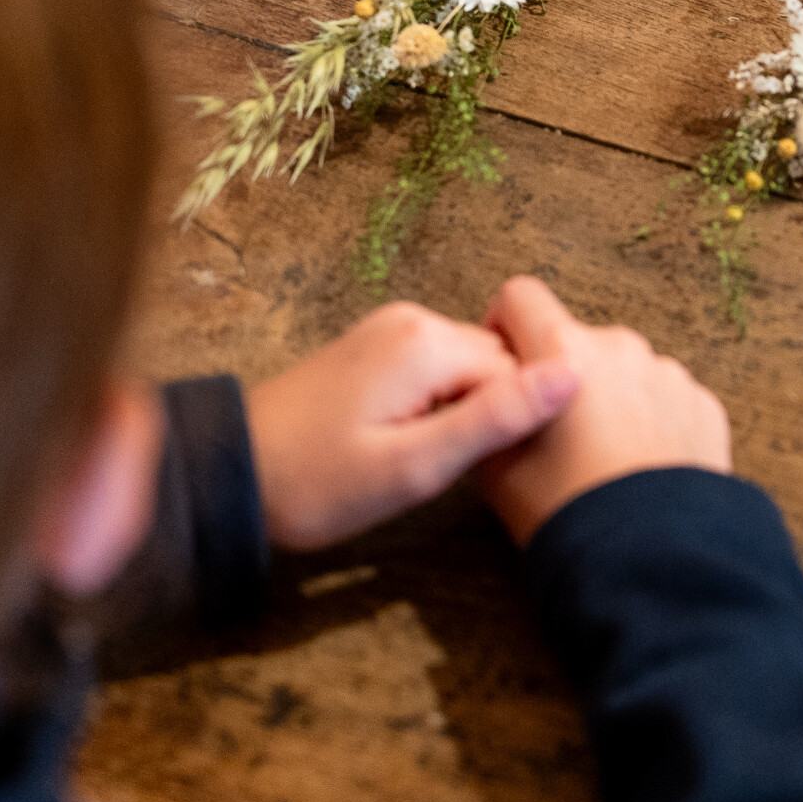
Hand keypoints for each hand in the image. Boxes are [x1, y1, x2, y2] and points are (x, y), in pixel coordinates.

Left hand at [245, 300, 579, 550]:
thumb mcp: (413, 467)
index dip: (508, 427)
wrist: (229, 476)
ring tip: (418, 461)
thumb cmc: (315, 483)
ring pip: (469, 370)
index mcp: (428, 340)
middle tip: (437, 470)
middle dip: (485, 416)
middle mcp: (413, 318)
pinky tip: (402, 443)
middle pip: (496, 365)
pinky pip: (437, 369)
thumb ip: (496, 420)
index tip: (465, 468)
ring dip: (460, 414)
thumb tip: (573, 375)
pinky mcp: (374, 347)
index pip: (520, 372)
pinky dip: (436, 406)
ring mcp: (390, 329)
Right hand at [473, 277, 731, 546]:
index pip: (520, 296)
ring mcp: (668, 373)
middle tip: (554, 437)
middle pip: (575, 339)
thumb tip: (487, 392)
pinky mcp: (703, 404)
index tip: (507, 371)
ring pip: (623, 370)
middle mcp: (621, 346)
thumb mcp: (495, 468)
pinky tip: (639, 470)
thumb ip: (488, 412)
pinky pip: (664, 399)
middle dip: (561, 375)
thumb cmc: (566, 513)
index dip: (504, 328)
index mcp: (564, 350)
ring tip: (602, 461)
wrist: (651, 560)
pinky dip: (650, 422)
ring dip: (609, 398)